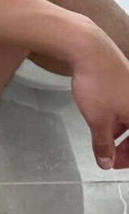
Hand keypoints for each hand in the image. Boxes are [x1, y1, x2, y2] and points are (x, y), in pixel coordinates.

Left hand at [70, 25, 128, 168]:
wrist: (89, 49)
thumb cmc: (97, 84)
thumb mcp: (98, 120)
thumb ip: (103, 144)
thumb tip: (106, 162)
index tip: (115, 164)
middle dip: (127, 148)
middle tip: (110, 157)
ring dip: (122, 134)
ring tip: (104, 140)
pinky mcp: (126, 81)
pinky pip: (127, 107)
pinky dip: (119, 118)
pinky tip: (103, 121)